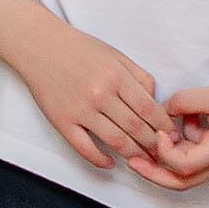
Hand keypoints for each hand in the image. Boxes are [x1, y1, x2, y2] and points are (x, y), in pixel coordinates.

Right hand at [12, 20, 174, 169]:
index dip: (164, 127)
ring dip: (134, 154)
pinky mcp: (62, 120)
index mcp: (115, 76)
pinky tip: (109, 163)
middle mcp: (99, 93)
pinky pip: (84, 147)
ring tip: (143, 160)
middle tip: (163, 154)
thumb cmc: (77, 48)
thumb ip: (138, 76)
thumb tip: (155, 102)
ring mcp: (80, 109)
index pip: (149, 110)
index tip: (171, 137)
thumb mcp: (114, 54)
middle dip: (154, 144)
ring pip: (116, 141)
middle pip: (136, 128)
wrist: (37, 44)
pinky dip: (99, 160)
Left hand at [135, 74, 208, 190]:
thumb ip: (184, 102)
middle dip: (153, 173)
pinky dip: (184, 142)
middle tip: (131, 159)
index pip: (182, 167)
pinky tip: (184, 119)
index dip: (162, 152)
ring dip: (169, 153)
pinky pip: (197, 155)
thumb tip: (162, 110)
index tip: (158, 130)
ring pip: (188, 170)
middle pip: (181, 181)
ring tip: (160, 129)